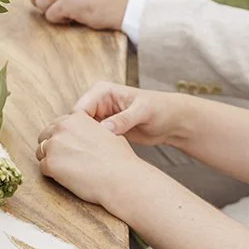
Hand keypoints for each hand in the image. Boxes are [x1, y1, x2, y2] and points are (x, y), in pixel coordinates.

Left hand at [35, 111, 145, 209]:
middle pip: (45, 137)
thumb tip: (88, 134)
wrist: (121, 178)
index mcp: (75, 118)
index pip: (57, 126)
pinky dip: (52, 174)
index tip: (67, 148)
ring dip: (51, 161)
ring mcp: (54, 145)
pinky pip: (43, 168)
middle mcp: (61, 128)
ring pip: (41, 152)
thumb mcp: (108, 133)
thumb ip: (91, 130)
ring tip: (67, 171)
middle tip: (64, 161)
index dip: (62, 138)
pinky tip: (66, 178)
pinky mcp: (50, 164)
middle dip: (52, 148)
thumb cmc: (120, 159)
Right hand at [72, 81, 188, 147]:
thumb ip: (123, 119)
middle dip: (79, 136)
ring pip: (82, 132)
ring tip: (93, 157)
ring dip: (86, 143)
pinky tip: (99, 157)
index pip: (79, 109)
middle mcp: (98, 102)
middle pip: (76, 121)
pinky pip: (92, 138)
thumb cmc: (161, 110)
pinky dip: (93, 147)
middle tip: (86, 153)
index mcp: (102, 91)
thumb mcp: (143, 112)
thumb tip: (105, 128)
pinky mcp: (105, 129)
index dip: (77, 127)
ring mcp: (100, 116)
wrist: (172, 121)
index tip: (84, 144)